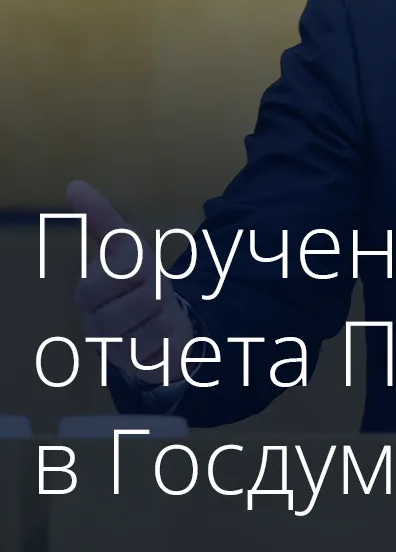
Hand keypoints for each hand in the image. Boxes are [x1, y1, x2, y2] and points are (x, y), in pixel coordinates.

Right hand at [67, 180, 193, 383]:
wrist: (164, 326)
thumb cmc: (140, 284)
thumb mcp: (126, 247)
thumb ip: (101, 218)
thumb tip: (73, 185)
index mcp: (88, 292)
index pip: (115, 271)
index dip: (137, 266)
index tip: (140, 269)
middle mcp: (93, 322)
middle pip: (136, 296)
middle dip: (154, 287)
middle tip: (152, 291)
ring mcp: (111, 348)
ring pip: (151, 318)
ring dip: (164, 309)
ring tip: (157, 312)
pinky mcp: (132, 367)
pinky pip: (157, 342)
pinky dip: (167, 331)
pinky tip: (160, 332)